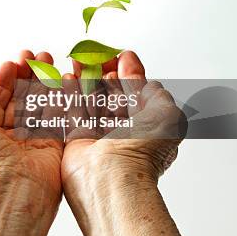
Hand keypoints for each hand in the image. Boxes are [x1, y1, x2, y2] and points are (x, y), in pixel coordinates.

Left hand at [0, 50, 62, 214]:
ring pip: (39, 103)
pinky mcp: (54, 145)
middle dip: (25, 75)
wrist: (10, 195)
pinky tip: (60, 78)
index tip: (11, 63)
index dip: (3, 80)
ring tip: (47, 59)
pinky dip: (59, 96)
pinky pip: (58, 116)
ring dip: (42, 80)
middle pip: (19, 99)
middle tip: (33, 56)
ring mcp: (33, 140)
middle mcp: (10, 137)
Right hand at [62, 51, 184, 195]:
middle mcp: (123, 132)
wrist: (112, 179)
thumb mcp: (169, 116)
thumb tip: (148, 83)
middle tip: (95, 55)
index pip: (137, 93)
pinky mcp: (76, 140)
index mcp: (147, 127)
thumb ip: (158, 94)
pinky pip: (72, 112)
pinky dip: (69, 93)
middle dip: (105, 72)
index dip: (130, 72)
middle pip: (112, 94)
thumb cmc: (142, 152)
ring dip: (85, 78)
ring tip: (78, 60)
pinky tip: (67, 77)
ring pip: (91, 100)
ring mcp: (99, 136)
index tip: (122, 56)